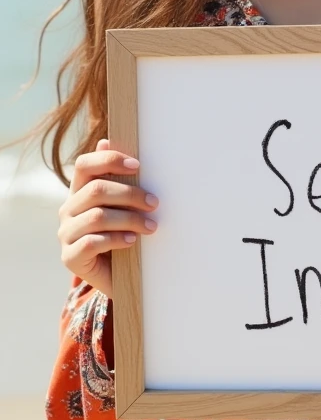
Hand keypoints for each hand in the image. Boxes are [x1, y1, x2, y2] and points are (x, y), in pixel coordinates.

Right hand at [57, 138, 158, 299]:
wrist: (119, 277)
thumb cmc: (123, 233)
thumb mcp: (123, 205)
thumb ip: (117, 177)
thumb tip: (106, 141)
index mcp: (79, 191)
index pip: (84, 165)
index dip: (109, 161)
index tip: (138, 166)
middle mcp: (68, 209)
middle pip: (96, 190)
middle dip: (130, 194)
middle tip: (154, 203)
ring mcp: (66, 233)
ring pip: (97, 216)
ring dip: (130, 219)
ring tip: (151, 226)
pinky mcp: (70, 257)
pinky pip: (93, 242)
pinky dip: (117, 239)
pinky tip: (132, 241)